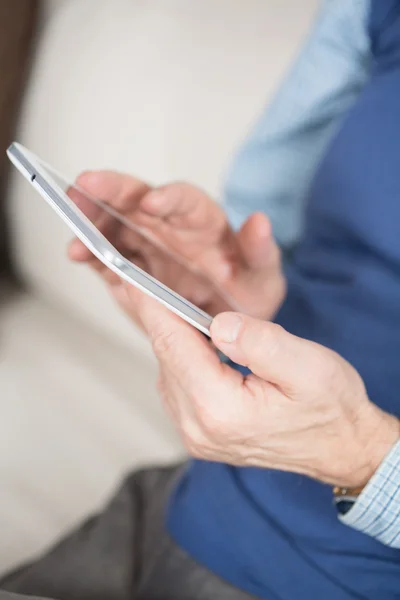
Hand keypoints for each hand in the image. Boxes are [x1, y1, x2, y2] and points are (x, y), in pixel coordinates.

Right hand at [68, 172, 284, 320]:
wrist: (228, 324)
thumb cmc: (247, 294)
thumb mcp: (264, 278)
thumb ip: (261, 252)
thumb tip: (260, 222)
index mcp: (204, 223)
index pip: (185, 201)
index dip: (168, 198)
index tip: (152, 203)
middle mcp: (170, 228)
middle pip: (138, 199)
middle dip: (112, 190)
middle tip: (85, 185)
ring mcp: (146, 247)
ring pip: (114, 223)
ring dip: (92, 217)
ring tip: (72, 218)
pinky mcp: (129, 269)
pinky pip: (106, 257)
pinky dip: (90, 253)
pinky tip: (77, 251)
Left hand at [131, 288, 399, 487]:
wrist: (340, 446)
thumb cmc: (329, 407)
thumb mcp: (308, 366)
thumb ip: (260, 342)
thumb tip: (218, 323)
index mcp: (220, 409)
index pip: (173, 346)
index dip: (154, 307)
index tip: (134, 279)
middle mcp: (198, 427)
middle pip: (166, 357)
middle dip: (163, 318)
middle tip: (157, 283)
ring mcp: (195, 435)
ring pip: (168, 371)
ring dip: (174, 338)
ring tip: (183, 310)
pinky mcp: (199, 433)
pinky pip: (177, 386)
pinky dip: (182, 358)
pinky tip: (199, 343)